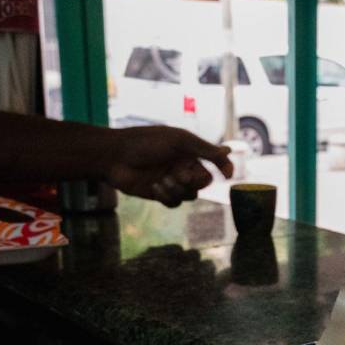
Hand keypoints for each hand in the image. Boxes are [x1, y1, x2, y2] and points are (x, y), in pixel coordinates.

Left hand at [105, 126, 232, 206]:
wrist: (114, 157)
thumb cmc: (145, 143)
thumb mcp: (179, 141)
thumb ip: (205, 149)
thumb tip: (230, 151)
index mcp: (189, 151)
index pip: (215, 162)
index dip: (223, 168)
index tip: (227, 175)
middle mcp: (182, 166)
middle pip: (204, 182)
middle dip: (194, 180)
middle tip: (179, 174)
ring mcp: (172, 181)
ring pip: (190, 195)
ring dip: (178, 189)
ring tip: (162, 180)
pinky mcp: (160, 194)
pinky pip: (175, 203)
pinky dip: (167, 197)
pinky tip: (154, 187)